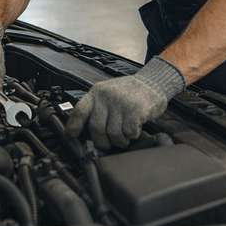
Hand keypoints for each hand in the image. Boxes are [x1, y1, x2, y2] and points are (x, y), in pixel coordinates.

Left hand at [65, 57, 185, 149]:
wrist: (153, 81)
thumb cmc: (129, 92)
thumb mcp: (108, 93)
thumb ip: (97, 108)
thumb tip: (84, 132)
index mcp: (96, 92)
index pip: (80, 111)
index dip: (73, 127)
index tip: (72, 136)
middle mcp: (106, 96)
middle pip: (96, 128)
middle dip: (102, 141)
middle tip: (109, 143)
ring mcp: (121, 102)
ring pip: (113, 134)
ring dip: (120, 140)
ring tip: (125, 135)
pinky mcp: (135, 110)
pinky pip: (129, 132)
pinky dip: (132, 135)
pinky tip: (135, 129)